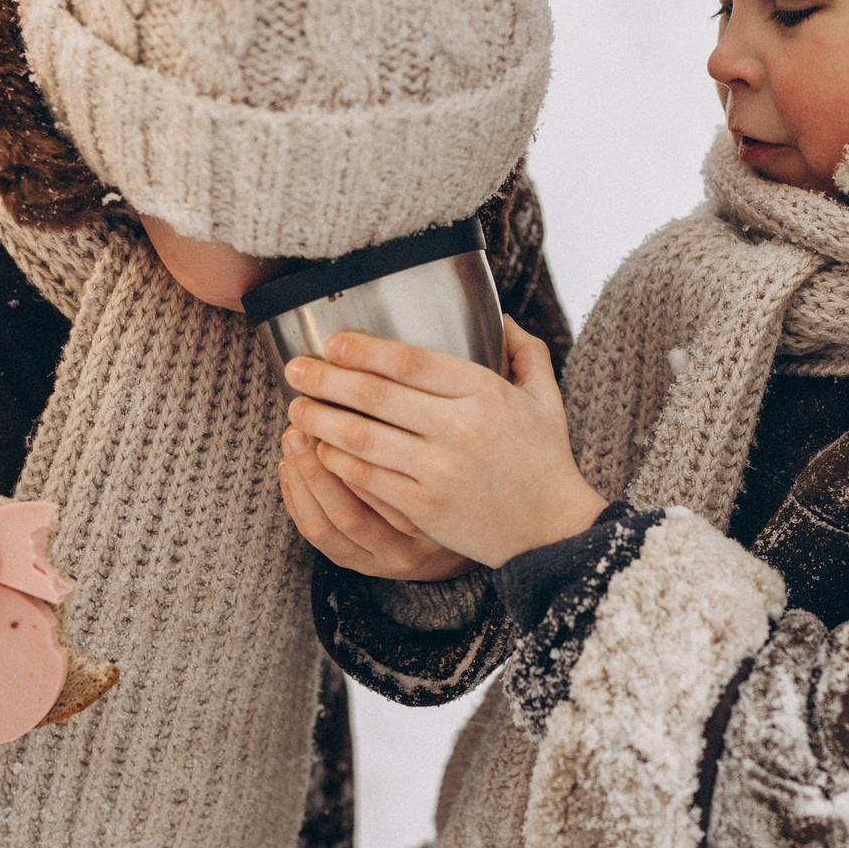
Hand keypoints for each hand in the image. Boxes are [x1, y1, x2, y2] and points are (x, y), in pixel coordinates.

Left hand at [285, 318, 607, 569]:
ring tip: (297, 409)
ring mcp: (439, 470)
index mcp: (486, 392)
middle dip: (327, 379)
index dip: (364, 350)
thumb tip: (500, 316)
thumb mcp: (546, 398)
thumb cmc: (545, 460)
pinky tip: (319, 450)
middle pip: (376, 394)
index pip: (411, 360)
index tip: (333, 343)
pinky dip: (337, 462)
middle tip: (296, 369)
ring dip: (322, 420)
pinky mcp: (424, 508)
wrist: (552, 531)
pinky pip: (367, 478)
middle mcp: (459, 427)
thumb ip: (525, 352)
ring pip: (362, 436)